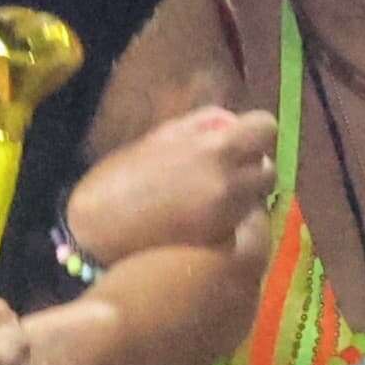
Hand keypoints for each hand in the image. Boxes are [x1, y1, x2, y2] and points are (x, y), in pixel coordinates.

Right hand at [65, 106, 277, 265]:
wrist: (95, 235)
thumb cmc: (117, 180)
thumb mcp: (158, 138)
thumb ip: (200, 125)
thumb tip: (230, 121)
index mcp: (214, 149)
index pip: (267, 128)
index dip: (255, 132)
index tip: (238, 139)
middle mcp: (231, 183)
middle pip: (269, 169)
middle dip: (251, 167)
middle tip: (224, 170)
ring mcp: (228, 218)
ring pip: (259, 200)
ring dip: (244, 194)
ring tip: (210, 196)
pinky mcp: (221, 244)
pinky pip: (242, 224)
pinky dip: (232, 219)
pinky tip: (201, 219)